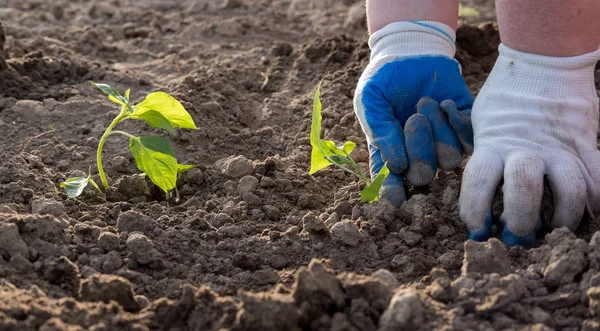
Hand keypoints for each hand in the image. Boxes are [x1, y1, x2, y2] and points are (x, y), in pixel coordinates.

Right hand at [354, 21, 473, 205]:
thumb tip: (395, 166)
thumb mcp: (370, 101)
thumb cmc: (384, 79)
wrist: (412, 51)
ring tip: (424, 104)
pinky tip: (444, 103)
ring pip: (449, 159)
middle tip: (412, 120)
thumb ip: (378, 131)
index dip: (395, 194)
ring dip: (437, 130)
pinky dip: (456, 121)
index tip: (397, 198)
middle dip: (419, 150)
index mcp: (390, 154)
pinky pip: (468, 139)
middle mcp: (417, 155)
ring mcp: (442, 142)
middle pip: (425, 175)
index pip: (393, 185)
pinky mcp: (464, 127)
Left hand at [459, 44, 599, 246]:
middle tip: (518, 236)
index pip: (478, 184)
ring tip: (556, 230)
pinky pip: (599, 177)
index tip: (476, 229)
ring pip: (569, 191)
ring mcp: (559, 148)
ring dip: (562, 218)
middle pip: (524, 191)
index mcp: (493, 144)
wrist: (542, 60)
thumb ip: (485, 155)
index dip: (474, 212)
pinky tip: (595, 215)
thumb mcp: (482, 122)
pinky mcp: (584, 144)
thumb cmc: (504, 95)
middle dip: (520, 221)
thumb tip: (480, 192)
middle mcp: (526, 149)